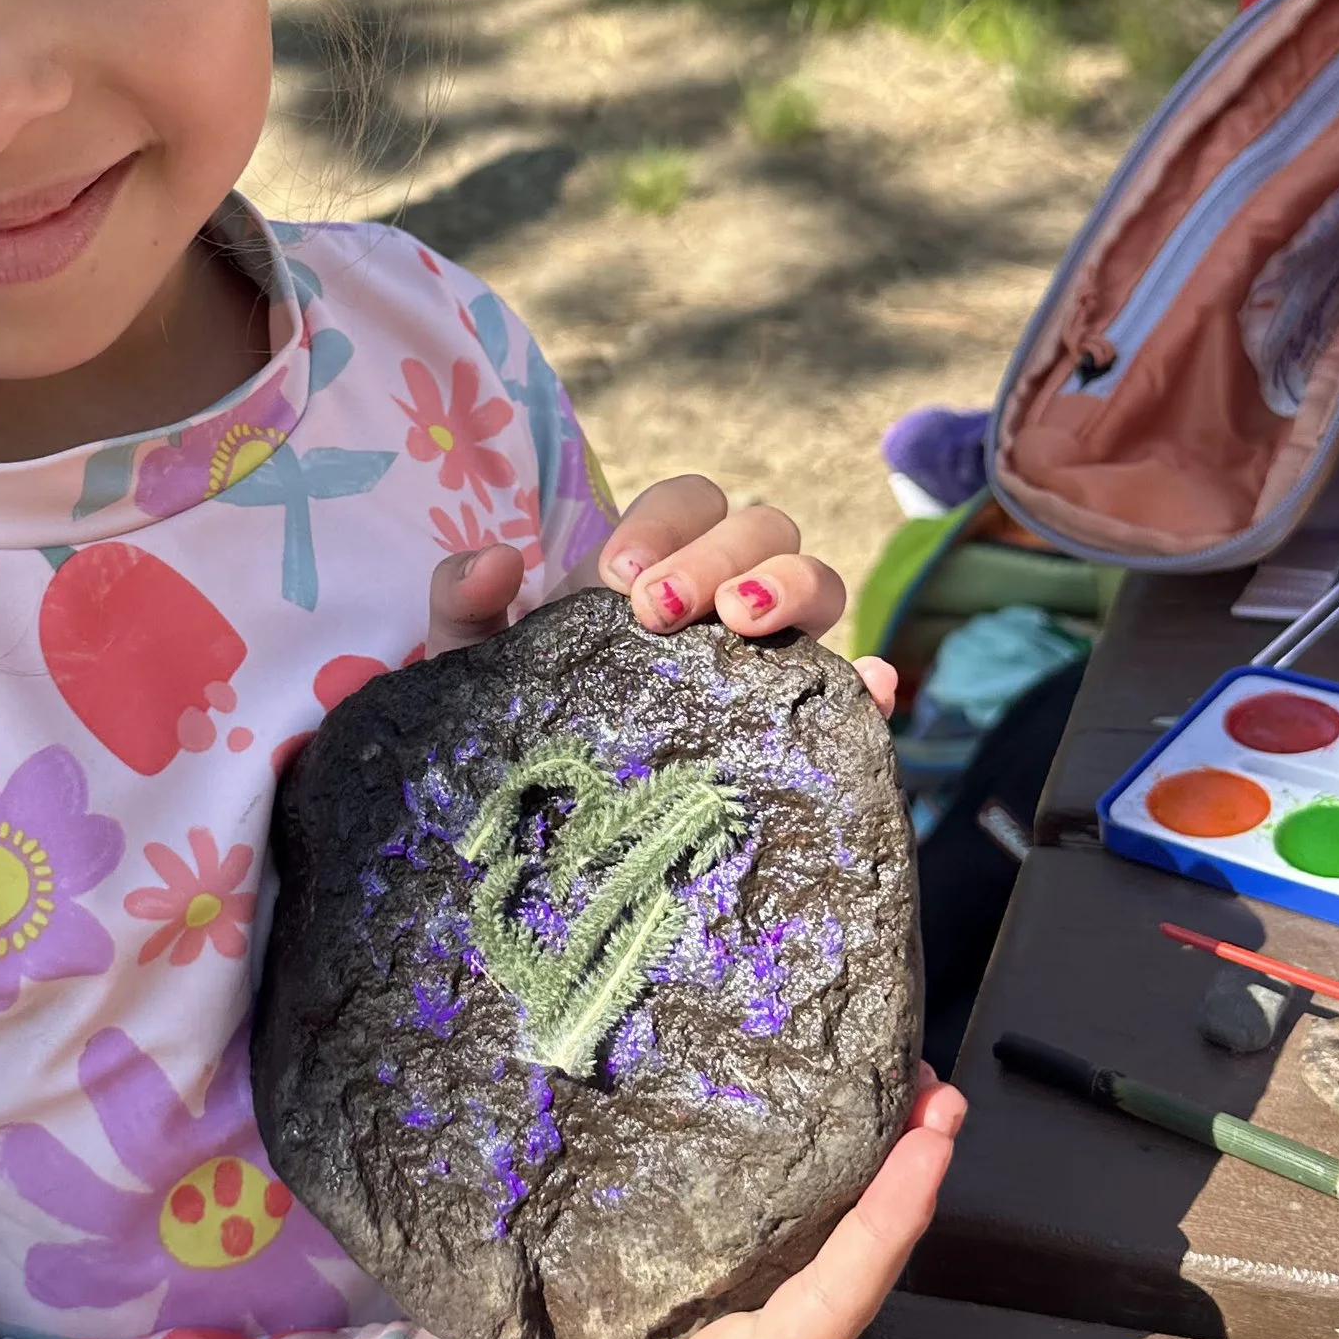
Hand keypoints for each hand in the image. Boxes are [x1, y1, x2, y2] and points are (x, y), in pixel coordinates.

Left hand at [425, 473, 898, 716]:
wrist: (536, 837)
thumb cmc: (513, 728)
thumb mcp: (475, 667)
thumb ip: (463, 602)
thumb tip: (500, 561)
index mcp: (656, 566)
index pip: (689, 501)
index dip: (665, 522)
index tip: (619, 577)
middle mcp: (725, 598)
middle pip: (762, 529)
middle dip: (718, 554)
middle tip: (661, 613)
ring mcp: (771, 659)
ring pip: (819, 583)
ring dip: (793, 587)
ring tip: (745, 621)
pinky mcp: (804, 730)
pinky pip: (858, 696)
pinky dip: (875, 682)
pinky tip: (875, 685)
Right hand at [427, 1069, 964, 1338]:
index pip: (837, 1303)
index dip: (889, 1223)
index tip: (930, 1141)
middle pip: (859, 1269)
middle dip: (905, 1182)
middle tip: (935, 1089)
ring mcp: (739, 1334)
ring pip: (833, 1250)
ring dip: (873, 1172)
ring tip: (901, 1086)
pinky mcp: (709, 1303)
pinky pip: (787, 1238)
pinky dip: (817, 1176)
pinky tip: (812, 1114)